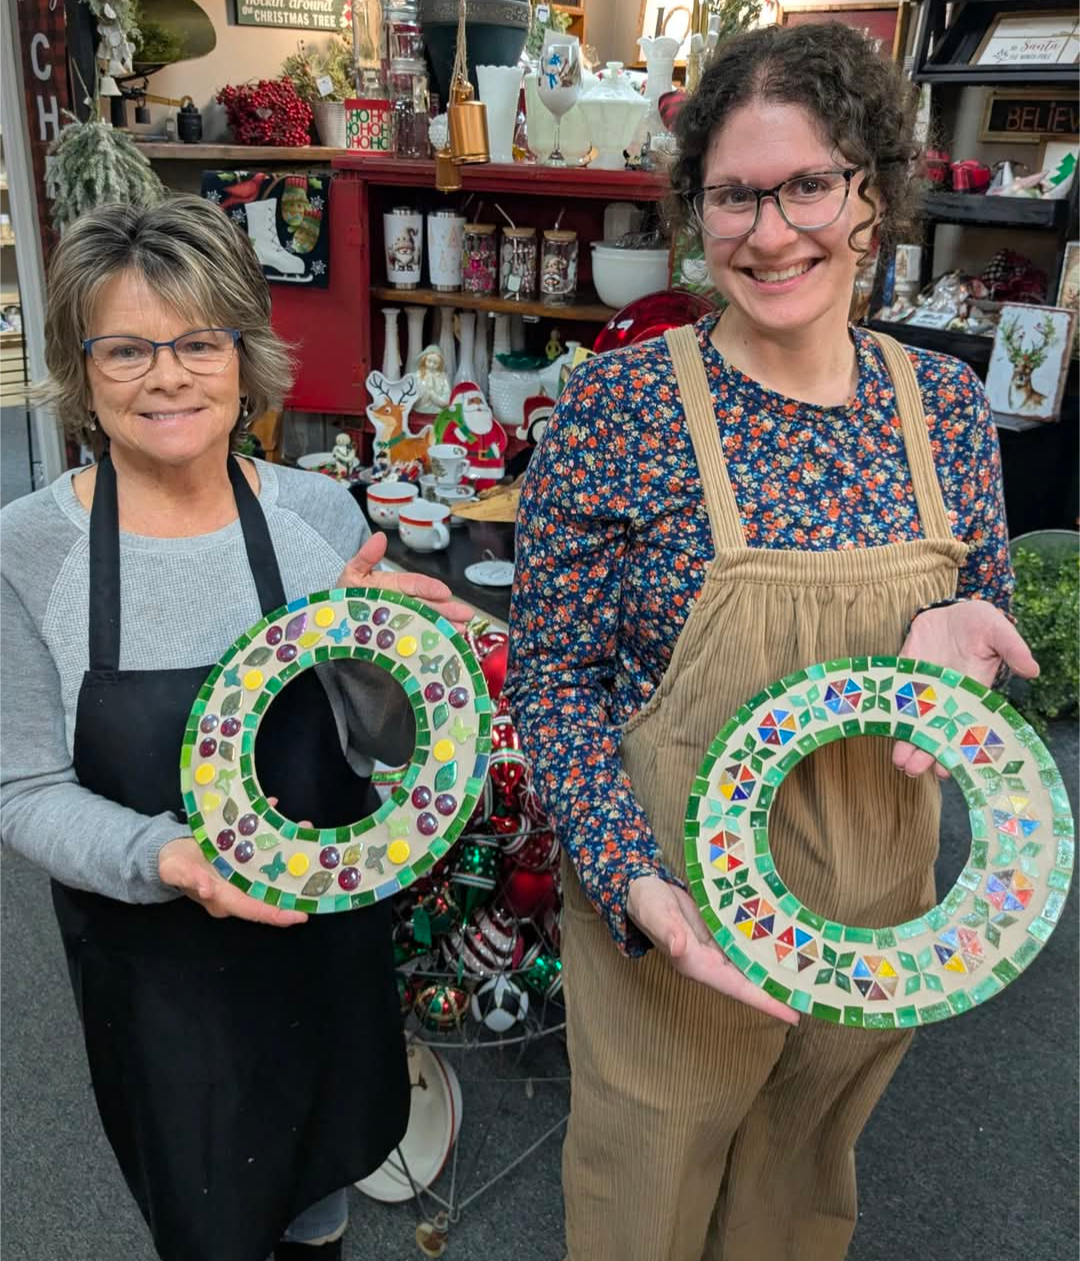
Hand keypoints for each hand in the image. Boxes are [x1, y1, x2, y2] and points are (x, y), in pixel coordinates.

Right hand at [158, 836, 307, 926]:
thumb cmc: (174, 865)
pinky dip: (269, 828)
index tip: (302, 915)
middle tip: (316, 865)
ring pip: (270, 866)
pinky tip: (276, 806)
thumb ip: (191, 879)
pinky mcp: (241, 855)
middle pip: (269, 890)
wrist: (167, 852)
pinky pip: (261, 845)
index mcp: (225, 898)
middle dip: (293, 881)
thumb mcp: (177, 871)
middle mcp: (239, 888)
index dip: (278, 914)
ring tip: (303, 826)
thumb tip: (207, 889)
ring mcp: (242, 872)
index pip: (255, 910)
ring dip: (287, 848)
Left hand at [337, 533, 473, 630]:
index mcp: (394, 586)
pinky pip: (418, 642)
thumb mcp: (352, 576)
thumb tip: (378, 537)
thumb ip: (365, 557)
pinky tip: (448, 645)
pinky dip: (434, 643)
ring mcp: (402, 623)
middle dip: (447, 610)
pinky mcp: (400, 642)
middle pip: (428, 606)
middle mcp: (402, 604)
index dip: (429, 588)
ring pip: (428, 623)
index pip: (414, 585)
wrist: (332, 628)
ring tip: (462, 631)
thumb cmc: (343, 599)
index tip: (444, 592)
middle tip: (465, 614)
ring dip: (447, 626)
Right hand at [627, 875, 799, 1023]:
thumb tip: (679, 947)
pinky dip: (764, 951)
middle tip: (815, 999)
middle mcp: (709, 961)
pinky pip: (745, 947)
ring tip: (808, 979)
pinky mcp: (718, 934)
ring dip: (775, 972)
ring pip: (750, 966)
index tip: (794, 1014)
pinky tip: (785, 950)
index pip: (736, 987)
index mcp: (695, 962)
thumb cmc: (645, 901)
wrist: (640, 887)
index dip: (765, 1000)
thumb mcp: (654, 911)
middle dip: (779, 992)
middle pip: (749, 982)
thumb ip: (666, 929)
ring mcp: (715, 948)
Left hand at [893, 599, 1038, 778]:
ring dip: (905, 742)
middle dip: (925, 752)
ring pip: (912, 722)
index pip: (964, 729)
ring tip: (900, 762)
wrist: (950, 612)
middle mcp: (945, 698)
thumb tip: (1032, 669)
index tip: (949, 769)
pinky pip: (893, 698)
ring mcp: (922, 689)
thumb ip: (1012, 648)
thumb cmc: (979, 624)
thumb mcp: (997, 630)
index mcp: (971, 694)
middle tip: (913, 769)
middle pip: (935, 732)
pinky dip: (887, 713)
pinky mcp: (902, 676)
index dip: (957, 749)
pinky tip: (879, 729)